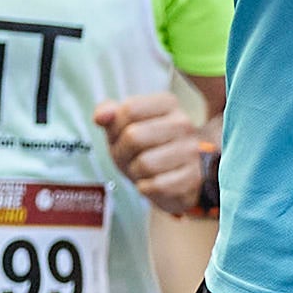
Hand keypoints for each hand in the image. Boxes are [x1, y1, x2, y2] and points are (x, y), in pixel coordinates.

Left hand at [94, 92, 217, 215]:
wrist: (171, 179)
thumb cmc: (143, 148)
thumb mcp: (122, 127)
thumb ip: (108, 113)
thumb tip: (100, 117)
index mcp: (167, 103)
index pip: (129, 109)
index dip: (116, 128)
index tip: (123, 135)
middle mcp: (183, 123)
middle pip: (134, 136)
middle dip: (123, 153)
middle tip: (131, 157)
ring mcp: (191, 151)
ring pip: (145, 164)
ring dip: (135, 172)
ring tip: (144, 170)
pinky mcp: (193, 177)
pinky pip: (155, 186)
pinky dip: (146, 188)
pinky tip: (155, 183)